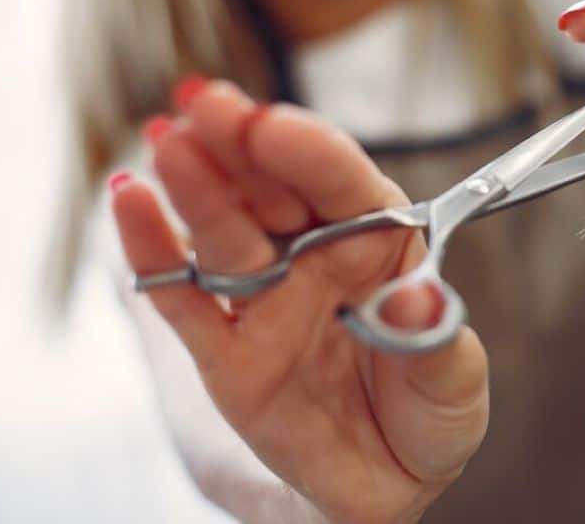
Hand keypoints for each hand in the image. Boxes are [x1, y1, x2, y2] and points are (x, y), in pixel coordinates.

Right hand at [112, 80, 488, 523]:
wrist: (387, 482)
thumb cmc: (429, 409)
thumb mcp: (455, 381)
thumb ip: (436, 338)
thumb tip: (415, 300)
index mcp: (379, 241)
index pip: (343, 182)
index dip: (309, 150)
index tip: (274, 125)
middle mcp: (317, 256)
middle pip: (274, 187)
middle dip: (241, 141)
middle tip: (205, 101)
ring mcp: (267, 298)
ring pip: (225, 230)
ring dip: (196, 186)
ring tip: (168, 141)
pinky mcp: (225, 350)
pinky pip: (186, 298)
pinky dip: (154, 253)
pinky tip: (129, 201)